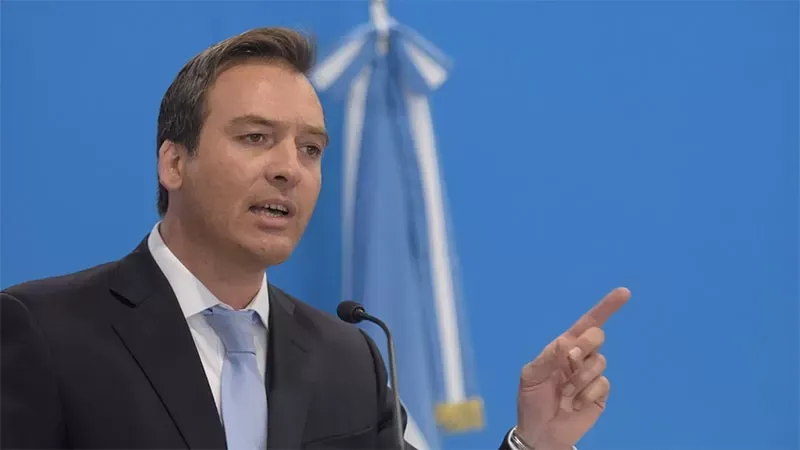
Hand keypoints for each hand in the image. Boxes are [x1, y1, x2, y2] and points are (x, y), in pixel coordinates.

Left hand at [515, 287, 629, 449]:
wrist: (540, 432)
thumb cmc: (532, 401)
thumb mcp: (530, 376)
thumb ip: (547, 358)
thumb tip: (567, 343)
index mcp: (562, 348)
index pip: (585, 323)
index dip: (605, 308)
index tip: (624, 293)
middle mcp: (580, 357)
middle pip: (596, 337)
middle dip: (585, 346)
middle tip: (569, 361)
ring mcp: (591, 375)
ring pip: (600, 362)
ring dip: (580, 378)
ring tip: (566, 394)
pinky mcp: (600, 393)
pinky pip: (603, 384)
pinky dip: (588, 394)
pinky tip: (576, 404)